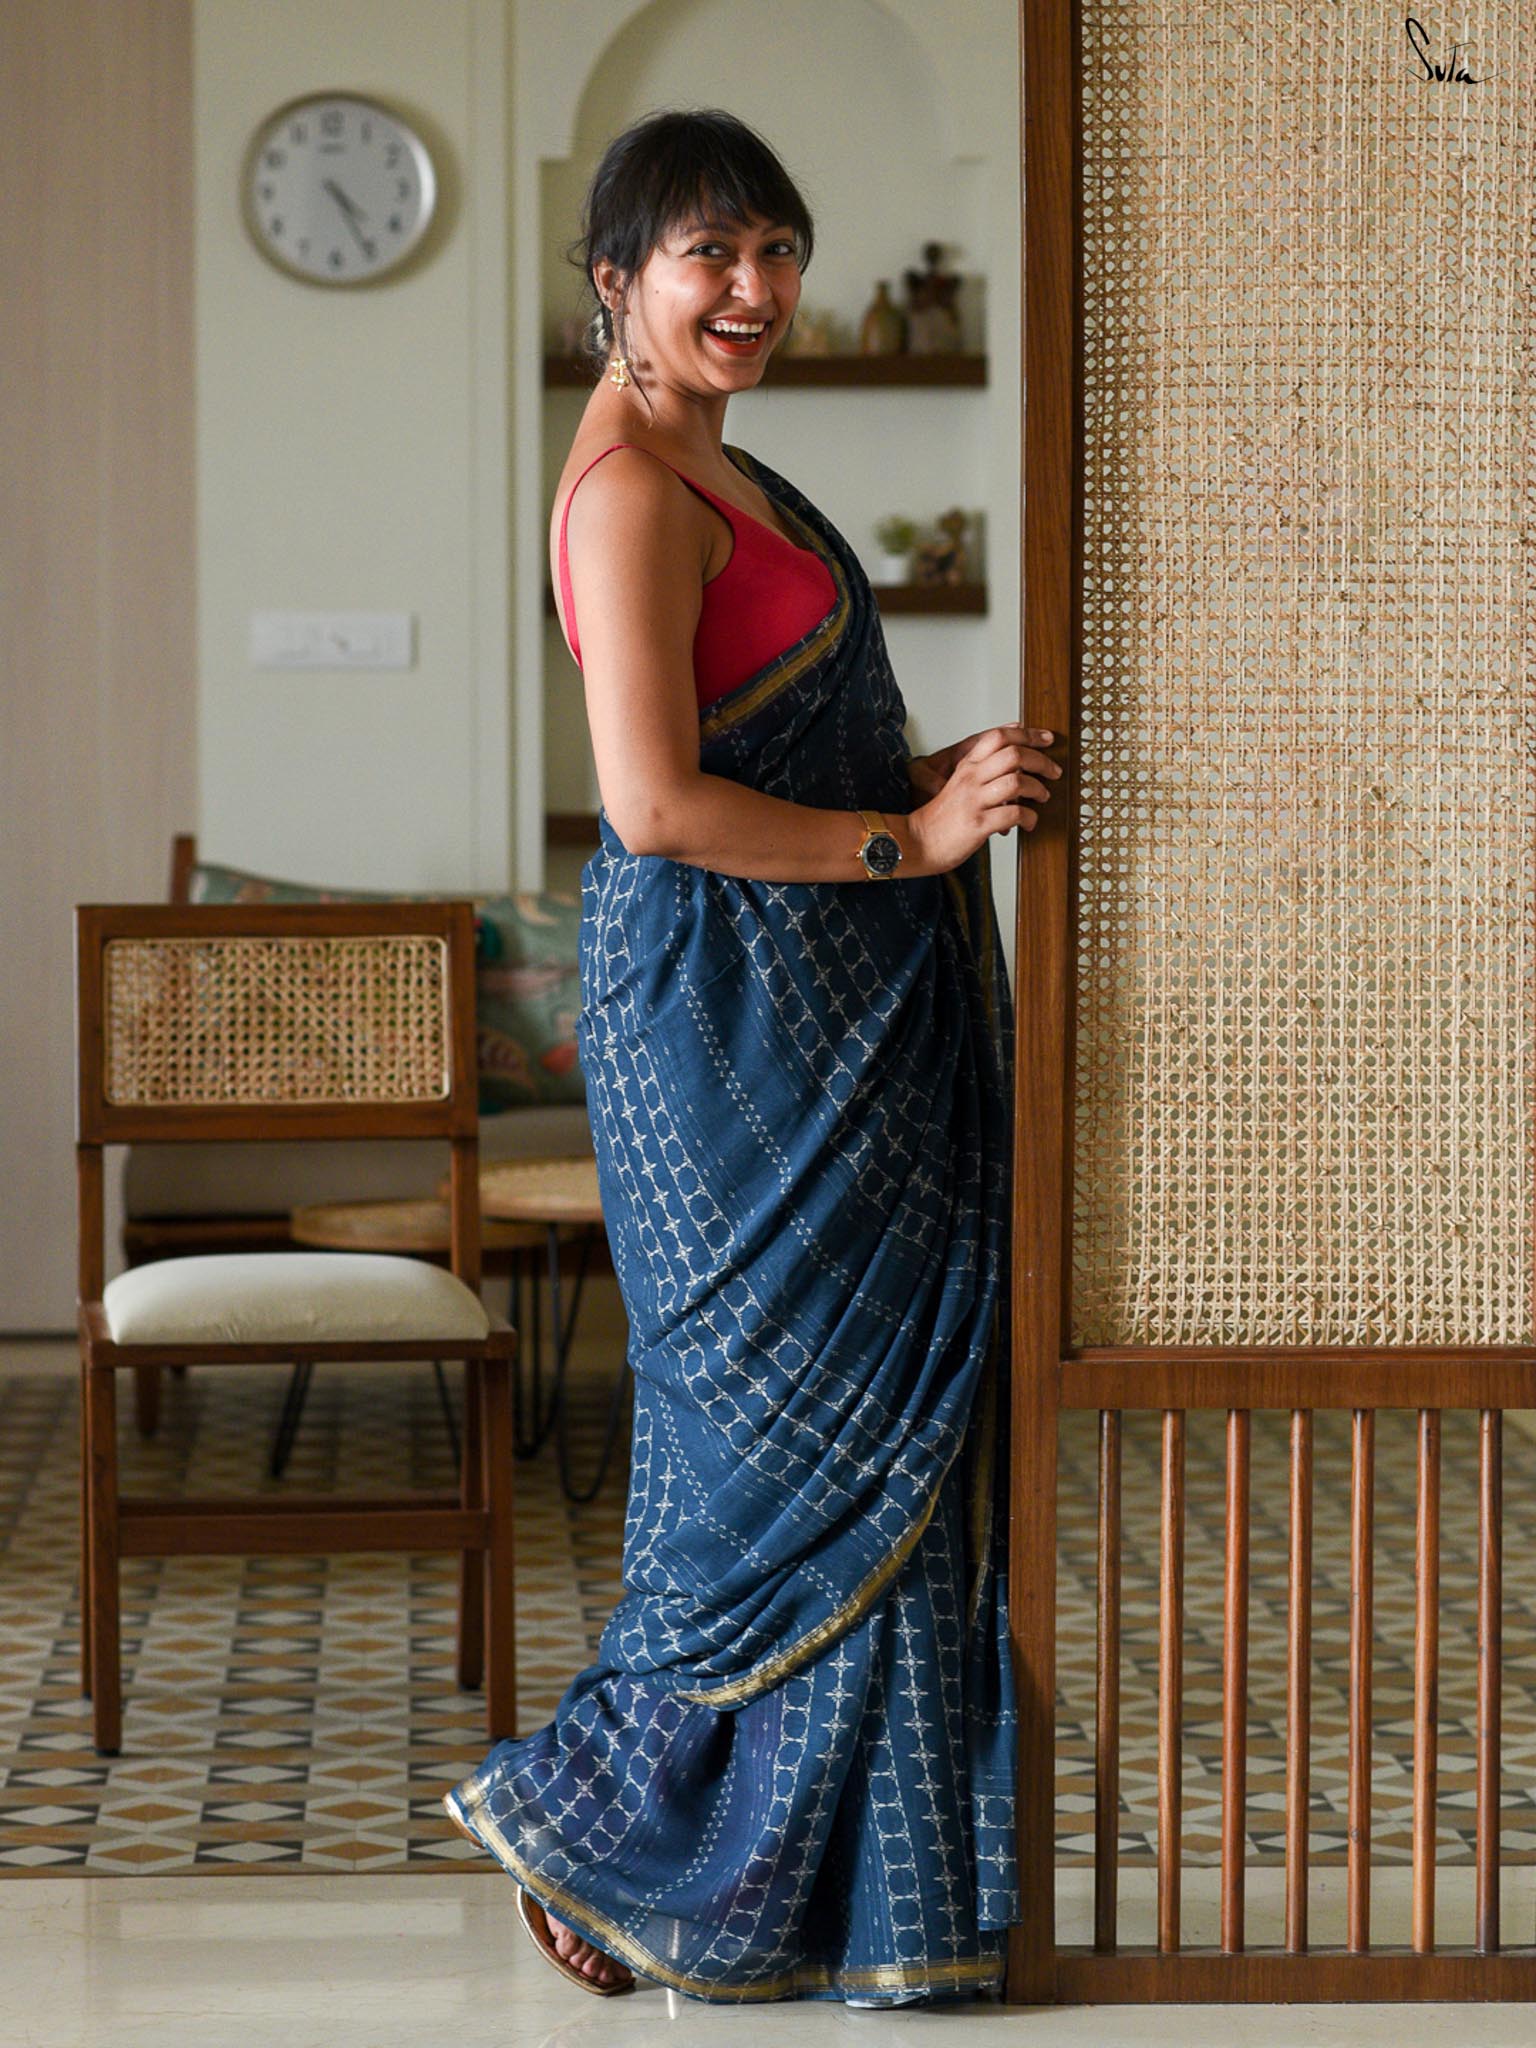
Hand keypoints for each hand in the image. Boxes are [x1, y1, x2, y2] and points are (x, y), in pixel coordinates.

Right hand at [908, 724, 1061, 873]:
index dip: (1027, 734)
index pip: (999, 736)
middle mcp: (970, 779)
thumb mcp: (959, 783)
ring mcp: (974, 801)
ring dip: (1038, 789)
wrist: (917, 842)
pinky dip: (1030, 817)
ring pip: (1017, 782)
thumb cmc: (942, 817)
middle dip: (1041, 761)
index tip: (1046, 739)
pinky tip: (1029, 822)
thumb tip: (1011, 753)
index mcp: (967, 766)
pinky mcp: (978, 824)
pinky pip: (1014, 814)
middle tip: (1053, 772)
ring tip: (1043, 797)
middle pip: (1014, 754)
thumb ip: (982, 767)